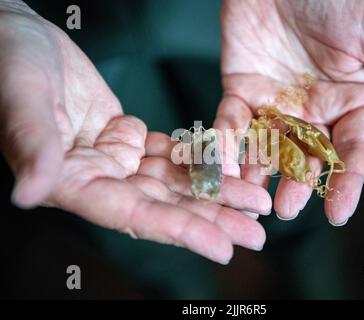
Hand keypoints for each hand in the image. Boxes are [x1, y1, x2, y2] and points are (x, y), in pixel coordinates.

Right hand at [0, 1, 269, 263]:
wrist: (19, 38)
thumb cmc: (10, 62)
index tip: (222, 248)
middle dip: (211, 220)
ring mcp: (114, 160)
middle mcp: (97, 179)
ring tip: (255, 202)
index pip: (131, 215)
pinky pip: (170, 154)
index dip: (178, 231)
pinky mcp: (126, 138)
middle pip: (163, 207)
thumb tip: (27, 194)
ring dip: (215, 193)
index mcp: (70, 181)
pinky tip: (230, 167)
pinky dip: (200, 160)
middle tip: (256, 233)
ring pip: (173, 182)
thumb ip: (32, 146)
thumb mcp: (21, 99)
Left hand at [215, 0, 363, 224]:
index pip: (352, 149)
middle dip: (296, 184)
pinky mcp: (240, 93)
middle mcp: (311, 111)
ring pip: (267, 149)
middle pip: (306, 157)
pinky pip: (232, 123)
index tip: (339, 212)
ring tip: (249, 200)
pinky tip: (223, 165)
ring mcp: (274, 105)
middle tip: (285, 209)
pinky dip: (226, 143)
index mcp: (347, 102)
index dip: (348, 181)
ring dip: (258, 174)